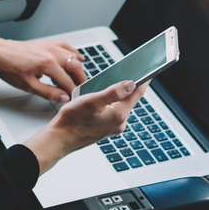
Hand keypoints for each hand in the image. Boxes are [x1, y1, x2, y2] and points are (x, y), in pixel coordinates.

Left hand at [0, 37, 87, 102]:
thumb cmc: (8, 67)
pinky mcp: (46, 43)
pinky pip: (66, 46)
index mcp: (48, 64)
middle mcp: (52, 53)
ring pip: (73, 56)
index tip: (74, 98)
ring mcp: (50, 46)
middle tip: (81, 90)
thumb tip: (63, 97)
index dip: (73, 92)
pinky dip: (74, 52)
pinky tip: (78, 57)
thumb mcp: (28, 85)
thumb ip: (48, 92)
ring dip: (78, 68)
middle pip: (76, 67)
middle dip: (81, 80)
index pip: (67, 81)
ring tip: (79, 78)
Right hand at [23, 80, 146, 174]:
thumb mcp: (91, 101)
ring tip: (107, 86)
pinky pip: (113, 112)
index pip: (137, 93)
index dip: (143, 79)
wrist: (59, 139)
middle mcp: (119, 123)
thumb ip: (113, 92)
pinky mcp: (106, 129)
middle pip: (130, 99)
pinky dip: (110, 104)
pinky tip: (99, 100)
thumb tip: (131, 84)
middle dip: (128, 86)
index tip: (149, 70)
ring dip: (117, 95)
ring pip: (120, 106)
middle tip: (125, 72)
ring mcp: (113, 127)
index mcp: (118, 115)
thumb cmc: (71, 121)